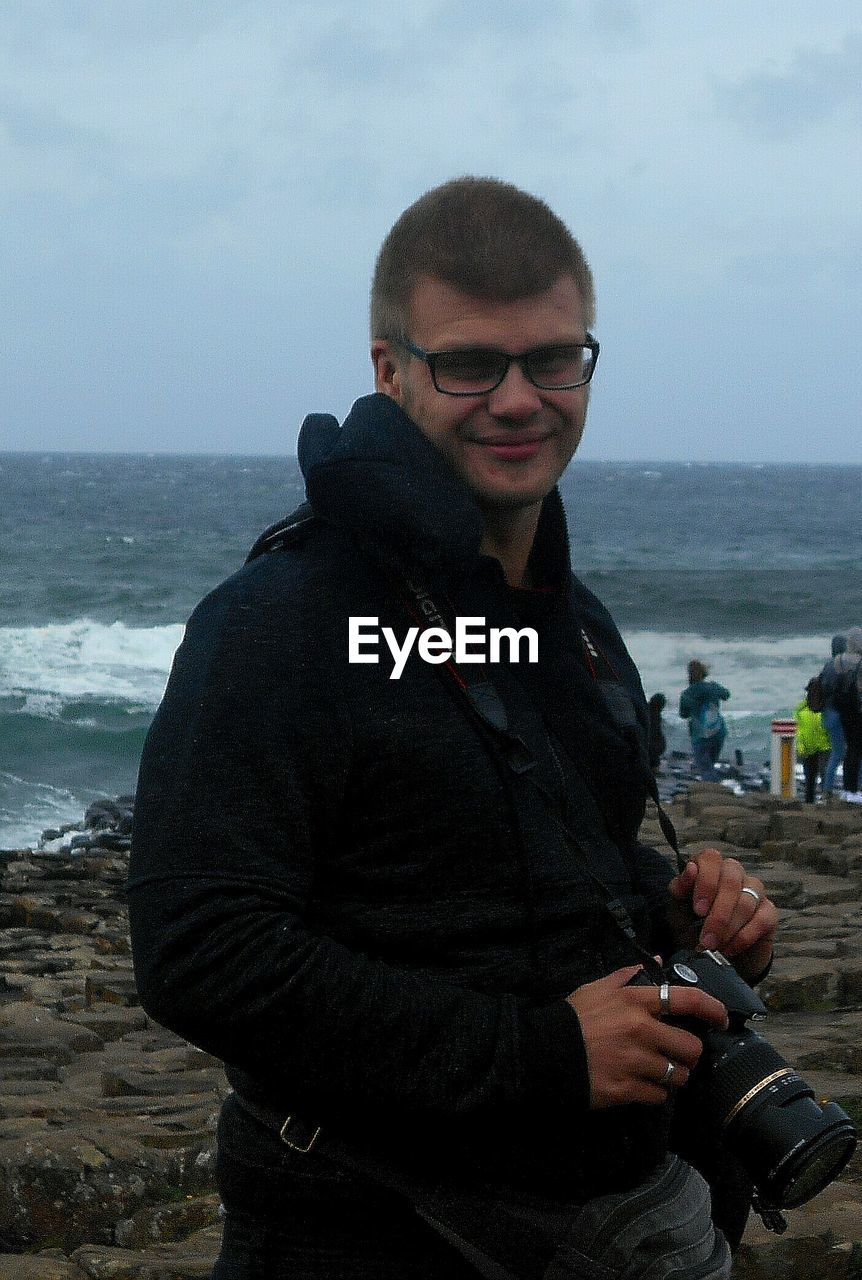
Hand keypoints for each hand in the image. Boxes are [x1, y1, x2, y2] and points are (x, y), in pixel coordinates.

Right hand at [567, 965, 728, 1108]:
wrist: (545, 1053)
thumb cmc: (573, 1018)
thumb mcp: (596, 988)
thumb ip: (627, 976)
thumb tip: (657, 961)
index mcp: (634, 1001)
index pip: (686, 999)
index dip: (712, 1008)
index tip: (721, 1019)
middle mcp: (640, 1030)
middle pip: (691, 1047)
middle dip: (689, 1054)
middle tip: (679, 1055)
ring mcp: (634, 1062)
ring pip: (678, 1075)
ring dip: (674, 1076)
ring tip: (661, 1072)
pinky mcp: (626, 1089)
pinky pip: (658, 1095)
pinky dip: (655, 1093)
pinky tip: (642, 1085)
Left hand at [668, 848, 776, 981]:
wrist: (712, 954)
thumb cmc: (691, 925)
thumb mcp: (677, 909)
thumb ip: (680, 889)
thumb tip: (691, 868)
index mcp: (709, 866)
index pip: (711, 858)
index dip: (705, 882)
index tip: (698, 910)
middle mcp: (733, 873)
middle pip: (731, 881)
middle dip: (718, 913)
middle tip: (706, 939)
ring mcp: (754, 890)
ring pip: (746, 902)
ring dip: (728, 929)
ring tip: (714, 947)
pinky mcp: (769, 912)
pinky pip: (762, 920)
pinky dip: (743, 937)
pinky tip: (729, 948)